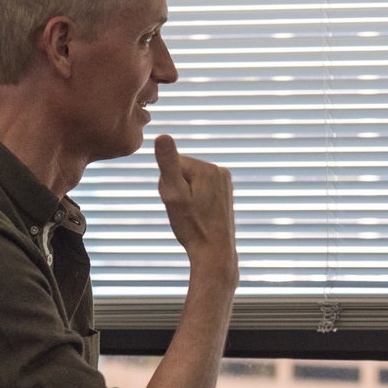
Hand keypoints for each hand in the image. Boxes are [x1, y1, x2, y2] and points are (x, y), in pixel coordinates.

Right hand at [154, 134, 236, 282]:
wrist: (214, 252)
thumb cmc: (192, 226)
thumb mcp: (174, 195)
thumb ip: (168, 165)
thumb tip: (162, 136)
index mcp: (207, 168)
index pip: (171, 165)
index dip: (166, 185)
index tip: (177, 203)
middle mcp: (220, 170)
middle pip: (181, 171)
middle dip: (176, 189)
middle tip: (184, 211)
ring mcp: (225, 181)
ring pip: (189, 181)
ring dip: (183, 195)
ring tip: (191, 214)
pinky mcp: (225, 191)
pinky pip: (199, 188)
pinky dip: (194, 199)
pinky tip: (199, 213)